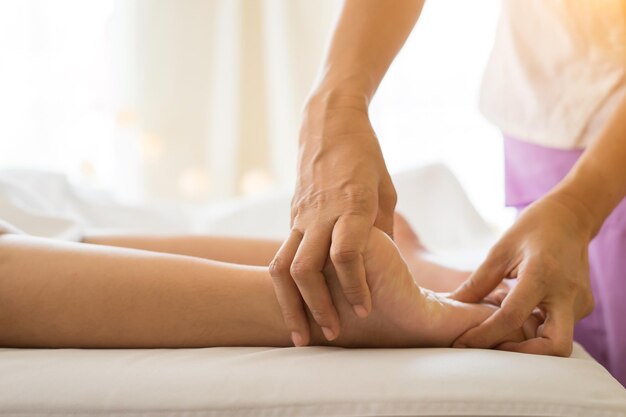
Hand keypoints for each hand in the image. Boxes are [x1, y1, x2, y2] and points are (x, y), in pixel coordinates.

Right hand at [269, 94, 396, 345]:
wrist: (328, 125)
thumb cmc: (366, 156)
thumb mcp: (386, 191)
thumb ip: (382, 232)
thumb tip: (385, 269)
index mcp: (352, 205)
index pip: (346, 255)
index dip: (354, 287)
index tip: (364, 310)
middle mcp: (321, 214)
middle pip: (306, 268)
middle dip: (317, 307)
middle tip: (332, 334)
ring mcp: (301, 216)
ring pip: (283, 266)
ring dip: (291, 304)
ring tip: (300, 335)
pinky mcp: (292, 217)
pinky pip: (282, 254)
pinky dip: (286, 285)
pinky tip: (294, 306)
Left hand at [450, 193, 595, 355]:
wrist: (570, 217)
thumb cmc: (532, 229)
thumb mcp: (500, 251)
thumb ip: (478, 282)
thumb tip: (451, 305)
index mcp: (542, 274)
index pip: (512, 317)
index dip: (484, 335)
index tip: (463, 344)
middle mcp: (567, 293)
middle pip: (554, 347)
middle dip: (522, 357)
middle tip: (491, 351)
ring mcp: (580, 302)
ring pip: (559, 342)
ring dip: (529, 346)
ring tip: (500, 332)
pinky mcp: (583, 306)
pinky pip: (560, 328)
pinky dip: (537, 331)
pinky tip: (518, 319)